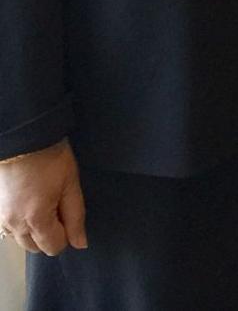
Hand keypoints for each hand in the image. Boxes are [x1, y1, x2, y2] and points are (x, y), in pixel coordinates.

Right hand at [0, 140, 86, 255]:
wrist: (24, 140)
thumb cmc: (51, 159)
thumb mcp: (71, 184)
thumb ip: (76, 216)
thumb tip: (80, 243)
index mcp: (36, 220)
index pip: (54, 247)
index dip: (67, 234)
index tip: (69, 214)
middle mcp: (14, 226)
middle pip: (36, 248)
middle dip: (50, 235)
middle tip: (57, 207)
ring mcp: (1, 220)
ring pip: (21, 241)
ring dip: (34, 231)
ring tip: (44, 203)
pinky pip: (10, 230)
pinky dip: (21, 224)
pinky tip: (29, 204)